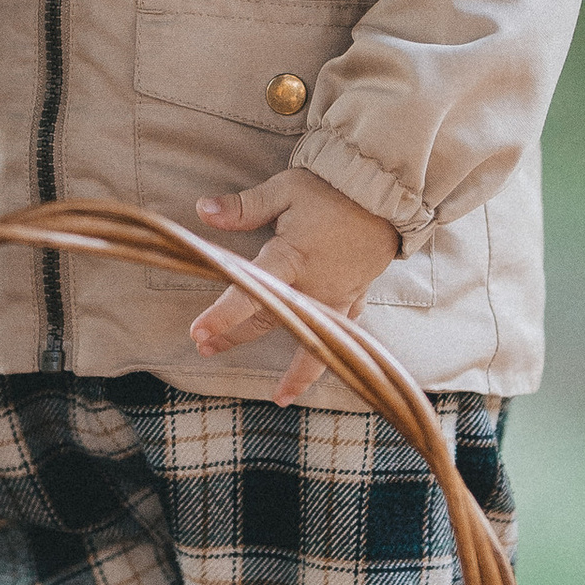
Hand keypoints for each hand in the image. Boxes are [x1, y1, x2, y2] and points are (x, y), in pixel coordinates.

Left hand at [188, 164, 400, 401]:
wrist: (386, 191)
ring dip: (294, 370)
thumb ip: (245, 207)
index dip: (224, 315)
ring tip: (279, 396)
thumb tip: (202, 210)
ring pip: (314, 342)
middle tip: (204, 349)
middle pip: (271, 321)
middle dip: (236, 337)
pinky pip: (342, 333)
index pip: (252, 291)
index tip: (197, 333)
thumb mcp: (284, 189)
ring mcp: (339, 296)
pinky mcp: (357, 296)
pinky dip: (331, 351)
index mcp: (292, 257)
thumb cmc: (332, 188)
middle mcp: (315, 285)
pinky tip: (324, 365)